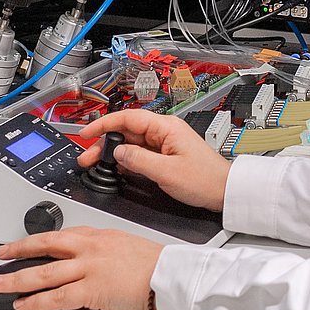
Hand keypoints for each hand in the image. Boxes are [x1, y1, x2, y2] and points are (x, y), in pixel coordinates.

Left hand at [0, 227, 160, 309]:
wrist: (169, 274)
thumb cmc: (153, 263)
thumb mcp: (124, 244)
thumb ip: (101, 248)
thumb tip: (84, 258)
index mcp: (98, 234)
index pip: (60, 233)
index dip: (36, 239)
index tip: (22, 243)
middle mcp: (89, 248)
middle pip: (45, 245)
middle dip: (18, 251)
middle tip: (0, 256)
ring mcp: (88, 268)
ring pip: (44, 273)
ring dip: (17, 279)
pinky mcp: (91, 290)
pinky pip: (57, 298)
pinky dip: (36, 302)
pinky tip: (23, 304)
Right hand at [78, 110, 232, 211]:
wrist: (223, 191)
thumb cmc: (204, 179)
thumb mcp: (166, 172)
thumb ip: (138, 160)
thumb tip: (119, 152)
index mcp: (166, 126)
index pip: (127, 118)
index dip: (104, 124)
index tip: (86, 133)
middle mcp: (164, 131)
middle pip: (126, 130)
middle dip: (104, 142)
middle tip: (87, 157)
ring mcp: (164, 143)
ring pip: (131, 142)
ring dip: (113, 152)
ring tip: (96, 163)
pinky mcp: (164, 155)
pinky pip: (139, 153)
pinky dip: (126, 160)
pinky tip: (116, 169)